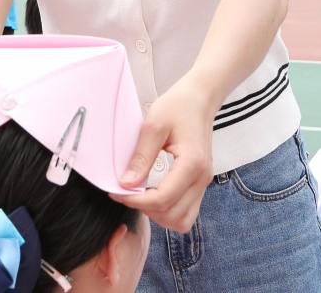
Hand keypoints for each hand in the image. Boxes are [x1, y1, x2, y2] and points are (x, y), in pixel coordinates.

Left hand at [112, 79, 213, 231]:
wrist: (199, 99)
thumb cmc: (178, 106)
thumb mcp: (153, 125)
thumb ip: (141, 156)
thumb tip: (126, 184)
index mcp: (192, 163)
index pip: (163, 198)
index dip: (136, 201)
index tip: (117, 191)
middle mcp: (202, 178)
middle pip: (173, 215)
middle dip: (146, 209)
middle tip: (126, 193)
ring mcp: (203, 183)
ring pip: (182, 220)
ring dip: (159, 214)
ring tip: (140, 196)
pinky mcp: (200, 183)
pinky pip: (186, 211)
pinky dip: (168, 210)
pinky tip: (153, 194)